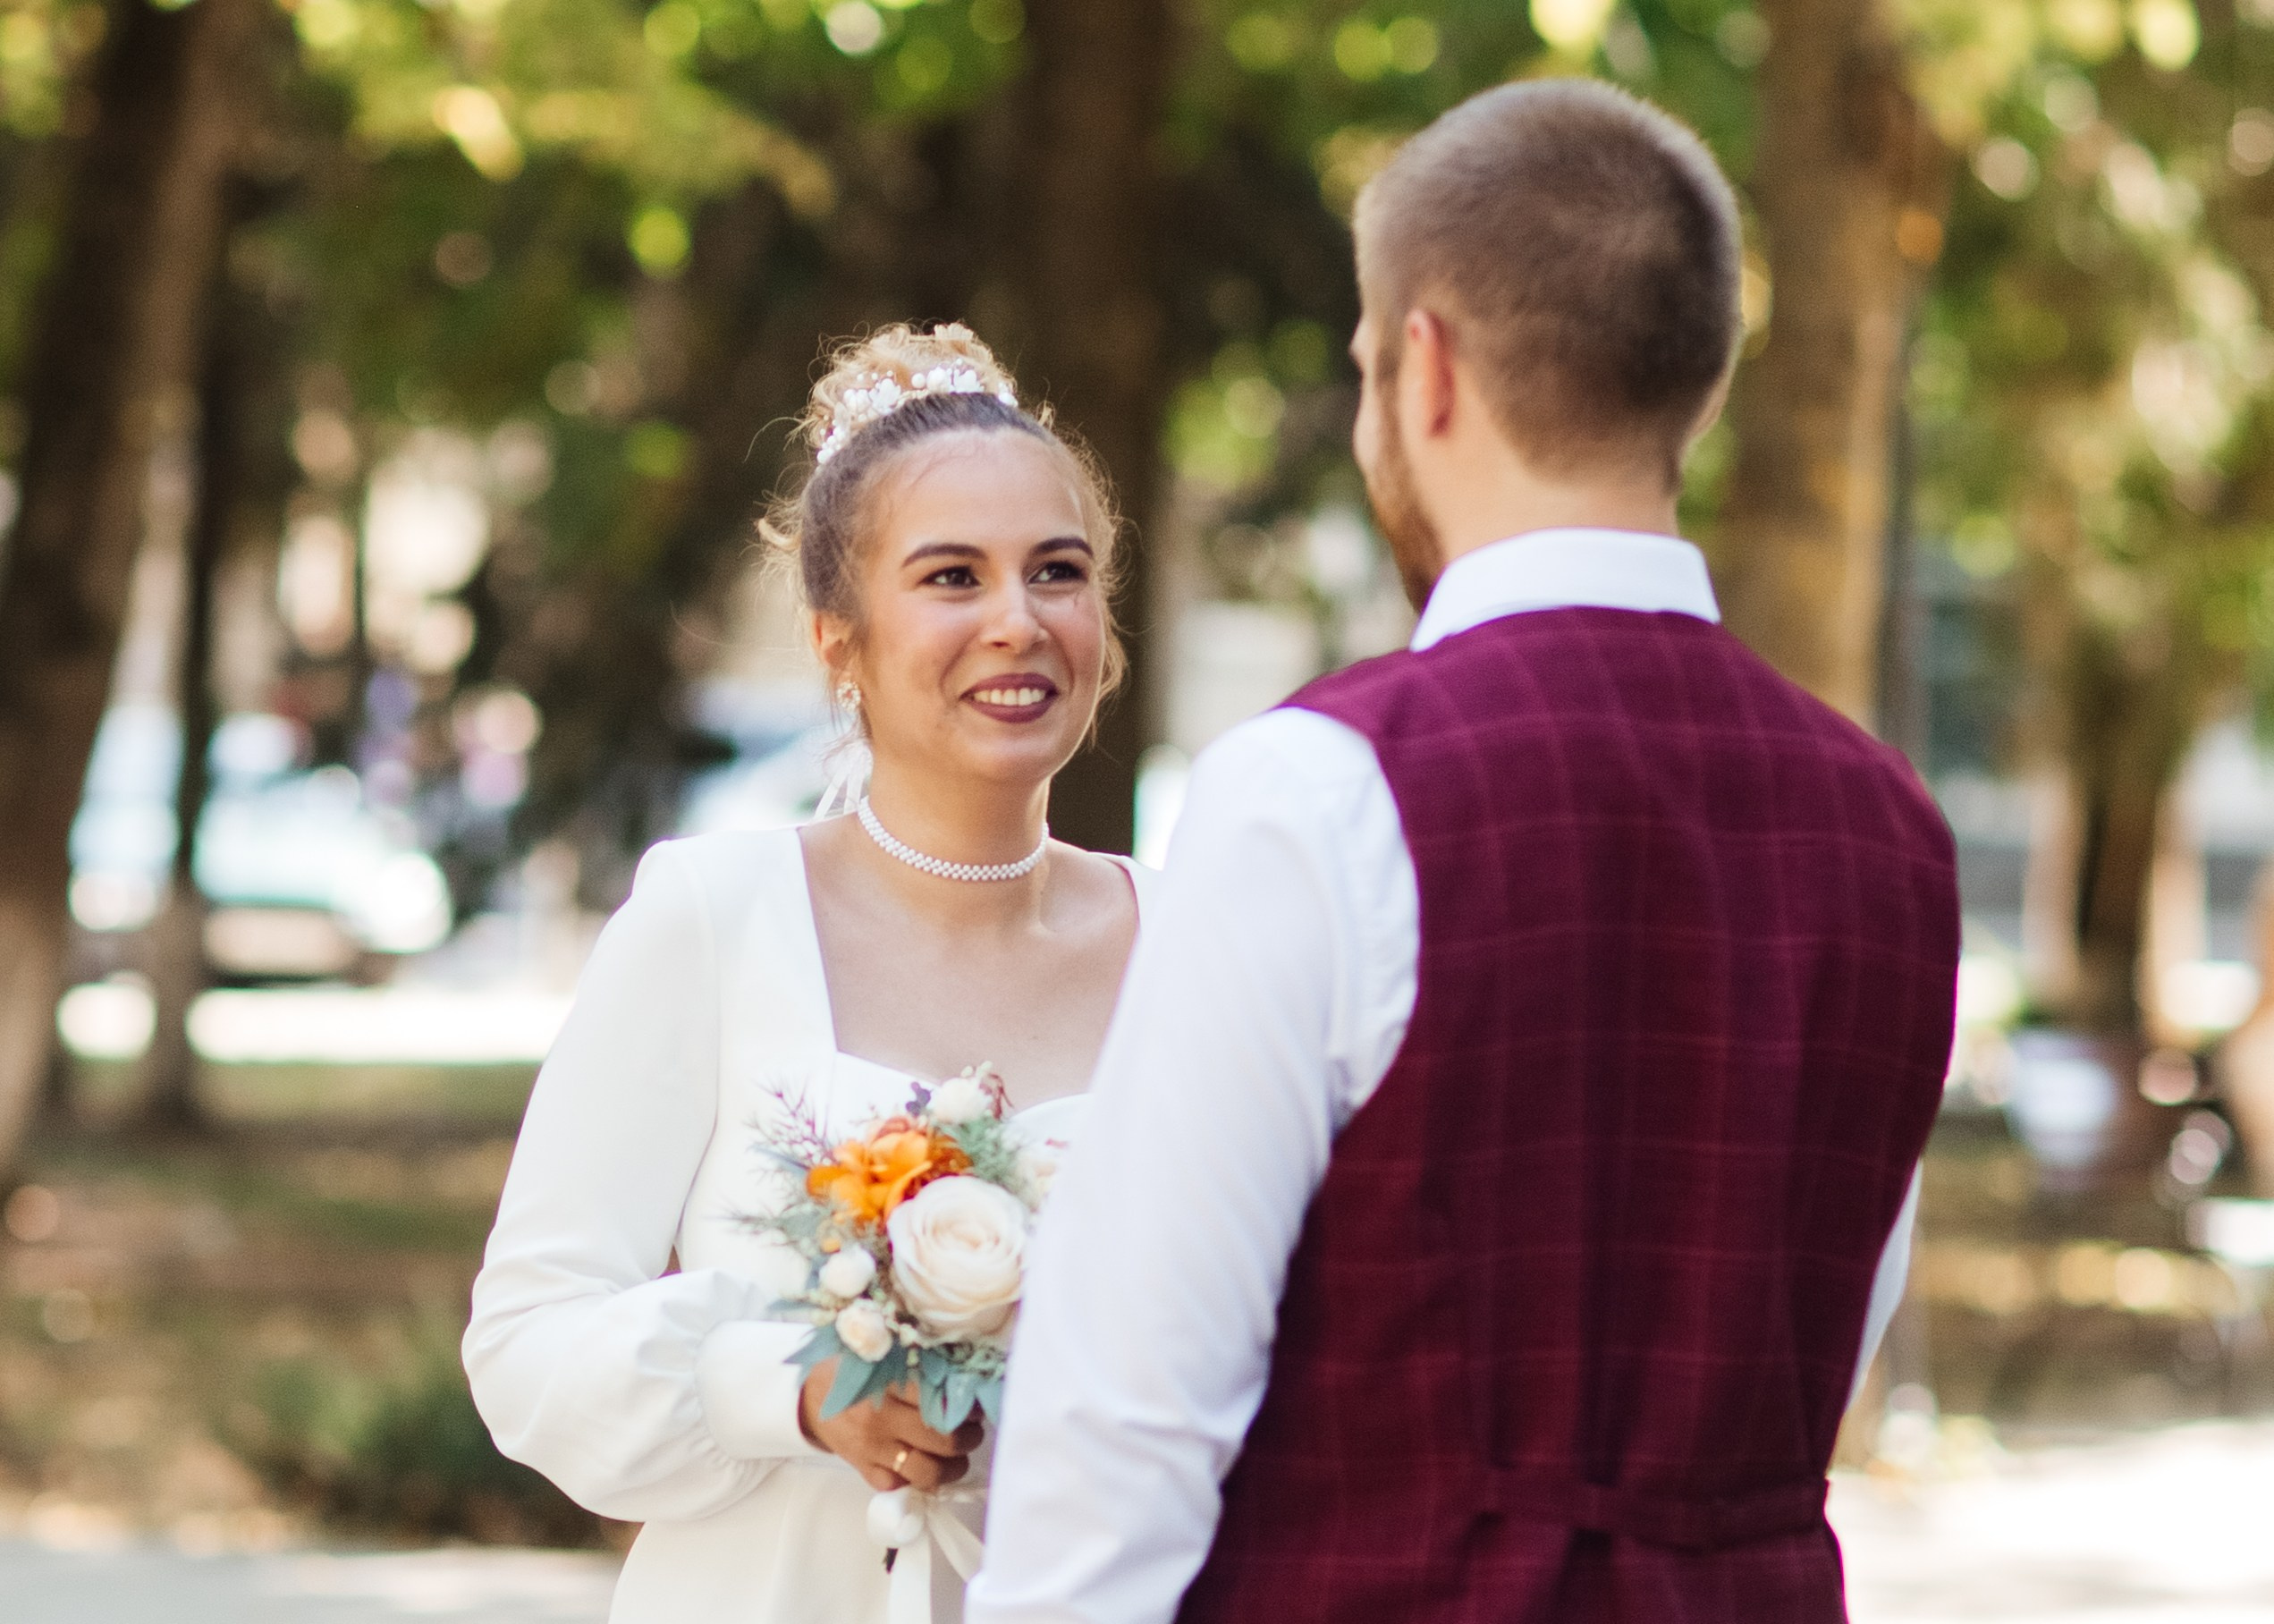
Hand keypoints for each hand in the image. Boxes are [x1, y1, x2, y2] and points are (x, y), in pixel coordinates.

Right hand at [799, 1358, 983, 1492]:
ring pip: (927, 1472)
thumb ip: (919, 1365)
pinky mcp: (865, 1472)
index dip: (967, 1407)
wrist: (810, 1396)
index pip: (940, 1401)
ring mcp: (872, 1450)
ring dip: (954, 1467)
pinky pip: (902, 1486)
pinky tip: (929, 1465)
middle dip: (968, 1438)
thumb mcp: (883, 1357)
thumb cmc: (853, 1371)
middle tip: (974, 1430)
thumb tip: (965, 1374)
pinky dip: (920, 1480)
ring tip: (959, 1455)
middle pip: (942, 1440)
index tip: (977, 1406)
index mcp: (886, 1385)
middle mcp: (879, 1420)